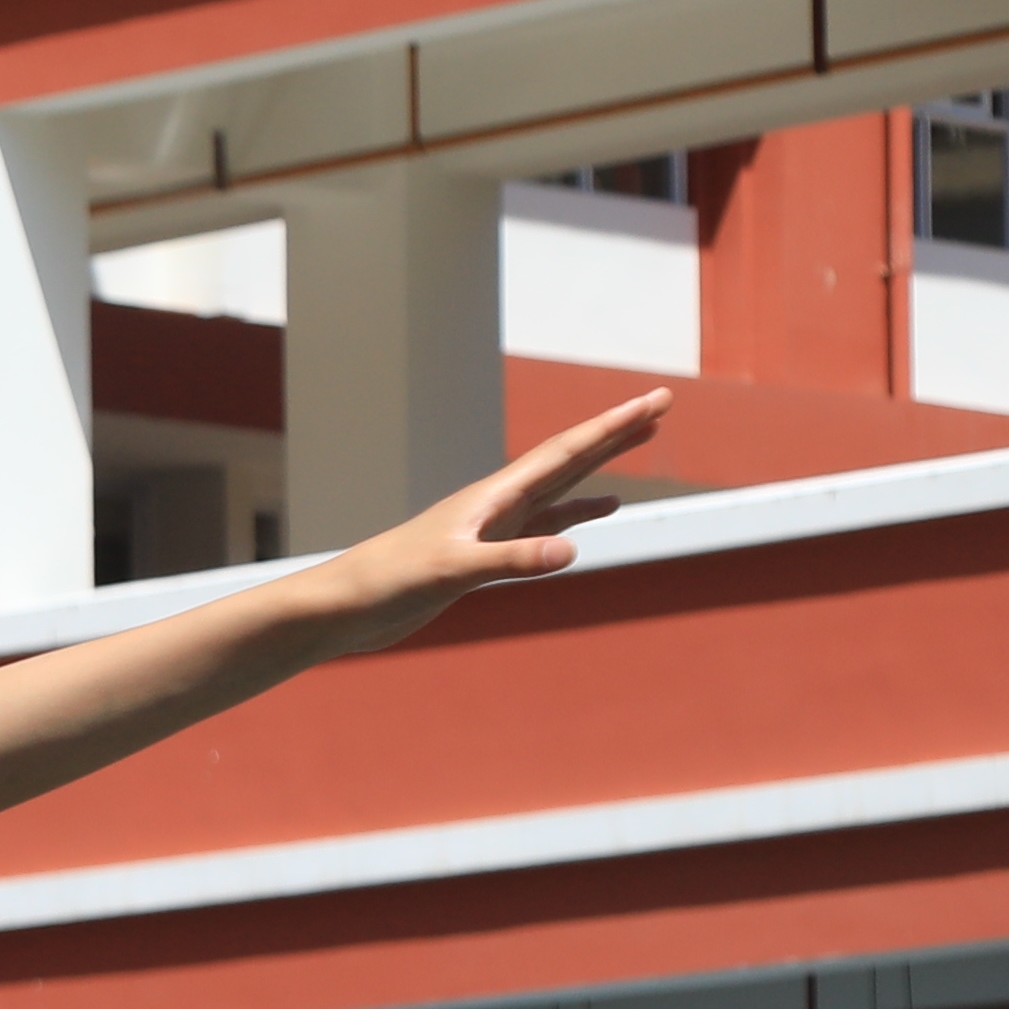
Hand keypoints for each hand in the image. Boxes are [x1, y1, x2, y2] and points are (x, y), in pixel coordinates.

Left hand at [293, 395, 661, 657]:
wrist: (345, 607)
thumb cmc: (387, 584)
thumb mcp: (453, 573)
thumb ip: (510, 561)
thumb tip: (570, 550)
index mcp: (493, 497)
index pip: (566, 452)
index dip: (613, 427)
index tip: (657, 400)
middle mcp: (497, 504)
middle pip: (570, 458)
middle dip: (617, 431)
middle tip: (663, 403)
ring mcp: (492, 527)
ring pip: (561, 486)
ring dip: (603, 465)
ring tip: (643, 440)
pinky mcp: (484, 555)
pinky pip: (543, 526)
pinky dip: (576, 516)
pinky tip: (600, 513)